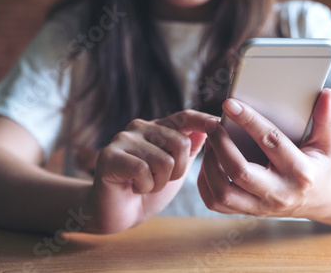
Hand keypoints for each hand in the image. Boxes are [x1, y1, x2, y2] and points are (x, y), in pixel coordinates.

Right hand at [83, 110, 212, 233]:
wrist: (116, 214)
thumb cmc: (147, 191)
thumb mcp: (175, 169)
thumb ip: (189, 149)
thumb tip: (209, 128)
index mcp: (157, 128)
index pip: (185, 116)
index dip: (204, 120)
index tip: (221, 124)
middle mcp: (140, 127)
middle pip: (180, 143)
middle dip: (177, 171)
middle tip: (158, 180)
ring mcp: (123, 138)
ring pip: (164, 160)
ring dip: (159, 182)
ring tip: (144, 183)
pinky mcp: (110, 155)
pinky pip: (144, 170)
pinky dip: (145, 186)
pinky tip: (133, 186)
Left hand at [197, 89, 330, 218]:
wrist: (319, 200)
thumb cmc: (319, 166)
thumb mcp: (327, 143)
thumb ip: (325, 119)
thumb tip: (326, 93)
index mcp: (300, 172)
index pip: (270, 141)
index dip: (249, 120)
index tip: (229, 104)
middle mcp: (279, 193)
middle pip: (240, 172)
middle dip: (221, 145)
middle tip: (212, 124)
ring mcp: (261, 207)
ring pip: (223, 192)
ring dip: (208, 165)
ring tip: (208, 143)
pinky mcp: (248, 212)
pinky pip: (216, 203)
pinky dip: (205, 183)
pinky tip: (207, 163)